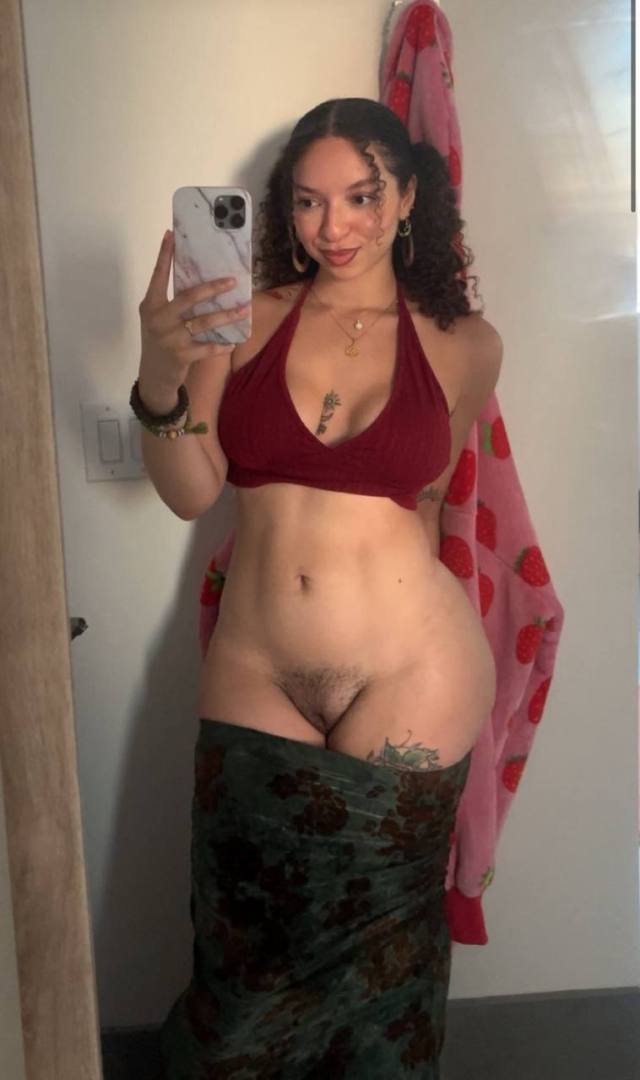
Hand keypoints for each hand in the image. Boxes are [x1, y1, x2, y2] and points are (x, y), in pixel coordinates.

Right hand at [137, 230, 249, 401]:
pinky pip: (208, 348)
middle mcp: (158, 319)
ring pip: (204, 322)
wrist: (154, 375)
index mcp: (150, 305)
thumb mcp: (158, 318)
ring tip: (244, 310)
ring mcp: (170, 338)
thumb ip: (171, 302)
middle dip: (212, 288)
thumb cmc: (160, 340)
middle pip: (188, 298)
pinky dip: (222, 345)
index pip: (158, 276)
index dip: (164, 256)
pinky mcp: (182, 356)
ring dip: (226, 316)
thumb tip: (201, 283)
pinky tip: (234, 342)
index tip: (171, 235)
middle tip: (232, 281)